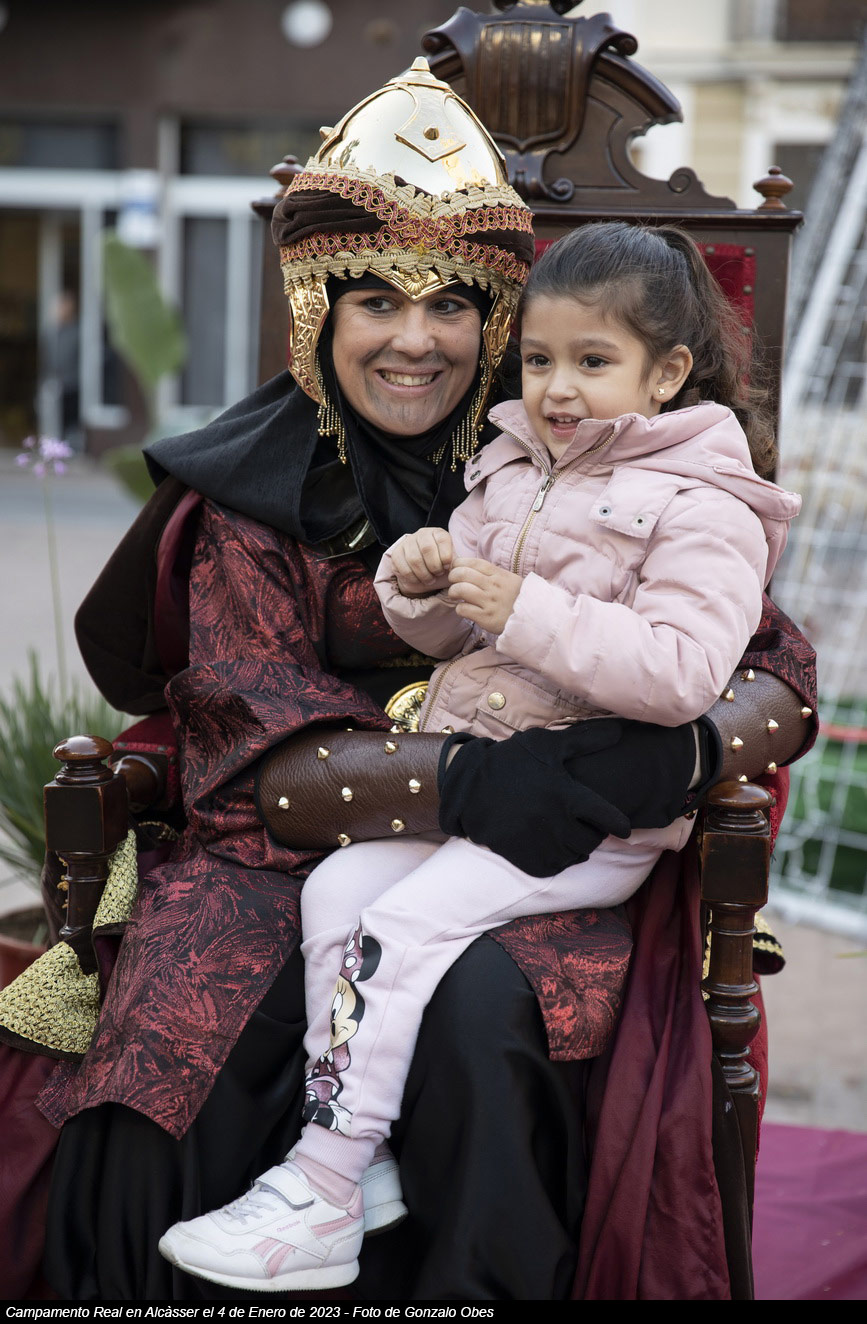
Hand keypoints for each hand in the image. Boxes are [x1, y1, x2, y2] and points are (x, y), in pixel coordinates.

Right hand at [391, 528, 454, 596]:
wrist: (425, 572)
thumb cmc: (441, 566)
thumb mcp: (452, 563)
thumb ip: (456, 564)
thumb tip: (457, 567)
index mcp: (438, 533)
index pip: (442, 539)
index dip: (446, 556)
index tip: (447, 567)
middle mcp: (421, 534)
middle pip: (426, 549)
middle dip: (434, 566)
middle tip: (438, 574)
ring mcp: (407, 543)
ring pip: (414, 559)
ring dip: (424, 574)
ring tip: (430, 580)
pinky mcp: (396, 554)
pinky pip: (403, 567)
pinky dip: (413, 578)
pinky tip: (419, 580)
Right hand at [438, 718, 702, 875]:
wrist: (468, 786)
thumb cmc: (511, 761)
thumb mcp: (546, 744)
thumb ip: (584, 740)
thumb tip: (618, 732)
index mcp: (566, 794)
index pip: (607, 817)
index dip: (619, 824)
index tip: (624, 827)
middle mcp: (555, 821)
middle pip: (592, 840)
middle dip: (595, 834)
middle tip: (589, 826)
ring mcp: (538, 841)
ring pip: (574, 857)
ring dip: (578, 849)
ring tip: (572, 838)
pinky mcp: (522, 855)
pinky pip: (551, 868)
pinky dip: (557, 861)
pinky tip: (554, 849)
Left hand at [448, 558, 522, 633]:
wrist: (533, 619)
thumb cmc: (518, 599)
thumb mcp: (510, 580)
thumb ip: (492, 573)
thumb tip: (470, 567)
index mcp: (499, 575)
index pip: (473, 562)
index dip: (459, 563)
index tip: (456, 568)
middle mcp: (493, 586)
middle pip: (462, 574)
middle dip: (452, 576)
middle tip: (454, 582)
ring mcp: (489, 602)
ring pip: (460, 590)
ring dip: (453, 592)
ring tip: (455, 595)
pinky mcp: (486, 618)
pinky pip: (463, 609)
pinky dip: (459, 608)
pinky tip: (464, 609)